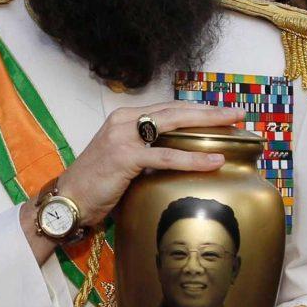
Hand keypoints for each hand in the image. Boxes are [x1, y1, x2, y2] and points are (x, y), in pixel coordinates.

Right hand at [21, 103, 241, 263]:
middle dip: (209, 111)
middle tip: (238, 112)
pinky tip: (214, 160)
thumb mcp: (124, 160)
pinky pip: (166, 156)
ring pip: (174, 124)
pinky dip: (193, 158)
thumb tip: (177, 158)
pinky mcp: (125, 156)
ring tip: (233, 125)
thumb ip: (146, 152)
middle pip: (175, 110)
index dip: (196, 110)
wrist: (69, 198)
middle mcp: (124, 120)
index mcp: (124, 118)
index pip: (167, 108)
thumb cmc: (96, 184)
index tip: (221, 113)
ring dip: (208, 124)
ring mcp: (124, 136)